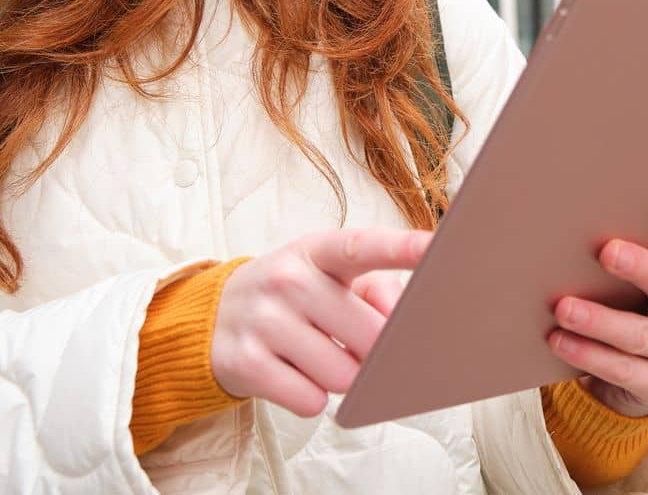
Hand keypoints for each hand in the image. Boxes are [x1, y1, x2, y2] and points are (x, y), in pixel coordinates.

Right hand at [210, 228, 430, 416]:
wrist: (210, 319)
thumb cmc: (291, 296)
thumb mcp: (328, 277)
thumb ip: (377, 292)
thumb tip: (400, 330)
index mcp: (317, 251)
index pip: (363, 246)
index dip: (401, 248)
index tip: (436, 245)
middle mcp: (288, 279)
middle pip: (370, 336)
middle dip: (372, 352)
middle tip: (348, 341)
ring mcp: (263, 319)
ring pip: (344, 377)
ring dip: (340, 378)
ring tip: (313, 355)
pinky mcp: (245, 362)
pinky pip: (310, 401)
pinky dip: (309, 397)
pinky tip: (290, 373)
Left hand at [547, 203, 647, 416]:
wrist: (624, 374)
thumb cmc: (622, 301)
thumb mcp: (629, 276)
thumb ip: (620, 250)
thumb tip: (571, 222)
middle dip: (642, 268)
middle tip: (607, 251)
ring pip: (645, 335)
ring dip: (601, 320)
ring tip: (564, 308)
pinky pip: (628, 371)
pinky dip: (590, 355)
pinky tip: (561, 341)